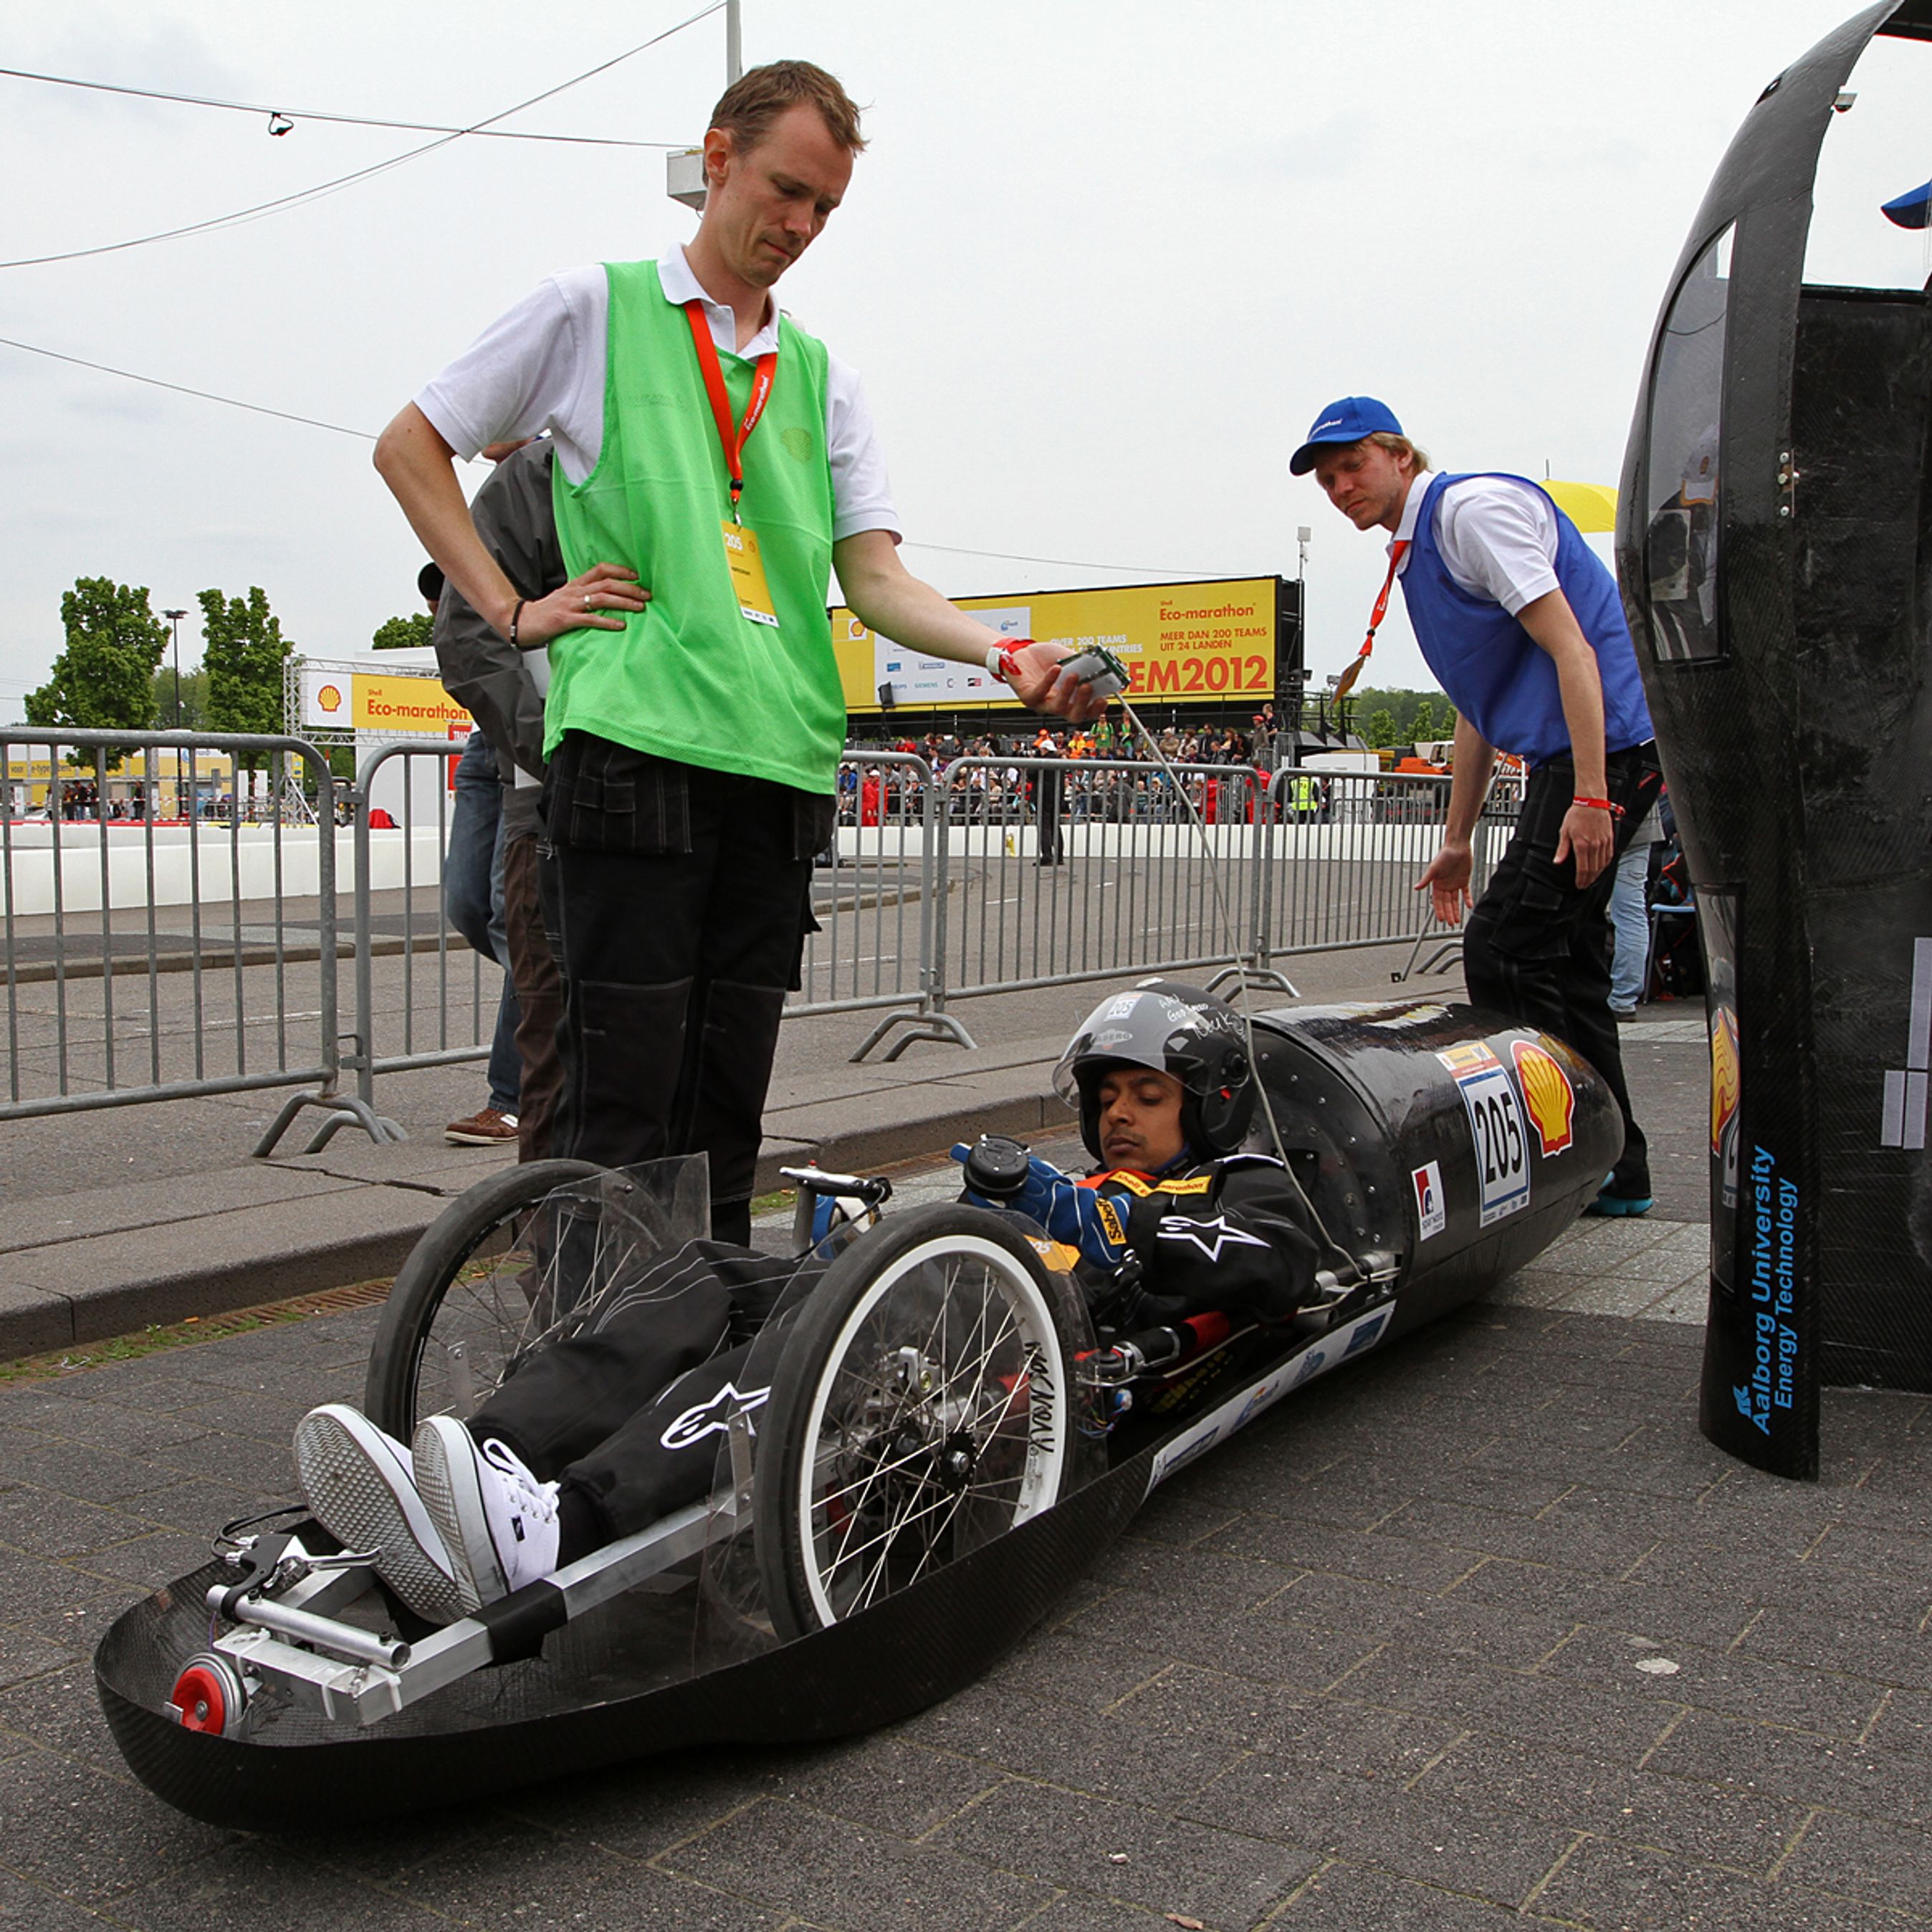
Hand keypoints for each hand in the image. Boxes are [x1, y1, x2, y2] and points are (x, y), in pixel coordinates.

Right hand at [507, 563, 648, 646]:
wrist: (521, 621)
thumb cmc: (545, 613)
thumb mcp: (566, 599)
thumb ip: (583, 596)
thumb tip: (606, 597)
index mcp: (575, 584)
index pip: (601, 570)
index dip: (620, 570)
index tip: (637, 576)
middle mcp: (574, 591)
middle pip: (607, 584)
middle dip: (629, 588)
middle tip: (647, 594)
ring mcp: (570, 605)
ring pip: (601, 599)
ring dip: (623, 602)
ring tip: (640, 607)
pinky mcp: (565, 620)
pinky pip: (590, 620)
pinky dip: (607, 622)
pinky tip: (621, 625)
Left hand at [1004, 642, 1108, 723]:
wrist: (1022, 652)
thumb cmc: (1046, 659)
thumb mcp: (1070, 659)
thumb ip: (1084, 664)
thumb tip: (1100, 665)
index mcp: (1071, 699)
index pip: (1087, 711)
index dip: (1096, 709)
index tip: (1104, 698)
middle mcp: (1058, 705)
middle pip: (1074, 715)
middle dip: (1084, 703)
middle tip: (1089, 687)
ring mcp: (1043, 703)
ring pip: (1058, 707)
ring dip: (1067, 692)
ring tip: (1074, 675)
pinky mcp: (1028, 697)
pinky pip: (1040, 693)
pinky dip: (1049, 681)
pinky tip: (1056, 668)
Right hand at [1415, 838, 1473, 925]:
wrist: (1458, 846)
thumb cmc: (1444, 855)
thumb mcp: (1434, 868)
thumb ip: (1426, 879)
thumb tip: (1416, 888)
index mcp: (1437, 884)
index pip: (1438, 901)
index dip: (1439, 910)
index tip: (1441, 919)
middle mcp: (1445, 885)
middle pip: (1447, 903)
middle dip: (1448, 913)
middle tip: (1451, 923)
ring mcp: (1455, 883)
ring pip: (1455, 900)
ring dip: (1456, 910)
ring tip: (1457, 920)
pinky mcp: (1464, 880)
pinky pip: (1465, 892)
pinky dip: (1467, 899)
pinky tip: (1468, 906)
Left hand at [1555, 803, 1614, 888]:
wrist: (1591, 802)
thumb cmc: (1577, 814)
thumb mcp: (1564, 831)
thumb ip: (1562, 849)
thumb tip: (1557, 861)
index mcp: (1582, 845)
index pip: (1583, 869)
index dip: (1581, 880)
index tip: (1579, 885)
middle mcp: (1594, 846)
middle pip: (1593, 869)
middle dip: (1589, 880)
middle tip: (1585, 885)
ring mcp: (1603, 843)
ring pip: (1602, 864)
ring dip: (1597, 874)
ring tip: (1592, 879)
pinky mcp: (1609, 839)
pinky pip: (1609, 856)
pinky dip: (1605, 865)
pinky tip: (1601, 868)